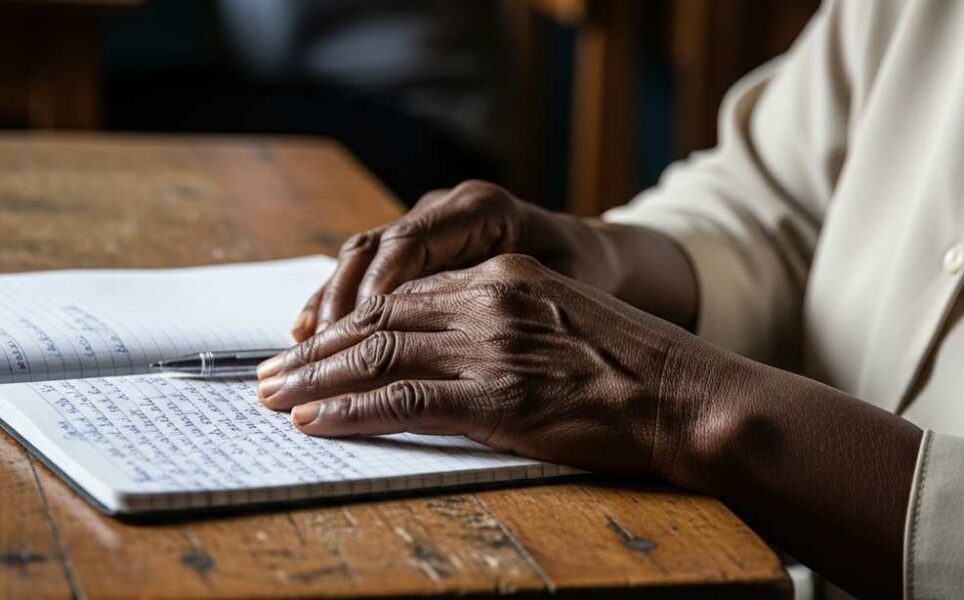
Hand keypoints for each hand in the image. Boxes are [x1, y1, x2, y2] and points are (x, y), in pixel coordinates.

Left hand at [258, 254, 719, 477]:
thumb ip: (500, 321)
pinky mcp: (496, 399)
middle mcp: (489, 301)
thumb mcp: (561, 319)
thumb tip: (439, 350)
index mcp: (504, 276)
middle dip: (316, 350)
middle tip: (268, 370)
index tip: (312, 342)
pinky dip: (351, 412)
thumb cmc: (629, 366)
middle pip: (379, 322)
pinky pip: (405, 403)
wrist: (683, 394)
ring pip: (379, 358)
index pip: (405, 297)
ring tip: (273, 396)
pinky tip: (315, 421)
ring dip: (317, 379)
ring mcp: (491, 349)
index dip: (349, 321)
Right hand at [292, 181, 565, 340]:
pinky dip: (342, 303)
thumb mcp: (558, 286)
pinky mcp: (419, 251)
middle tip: (311, 352)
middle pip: (375, 248)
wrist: (593, 257)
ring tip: (303, 347)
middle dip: (339, 301)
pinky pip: (370, 272)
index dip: (375, 287)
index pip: (411, 242)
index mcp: (482, 208)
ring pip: (363, 258)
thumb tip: (441, 333)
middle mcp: (446, 209)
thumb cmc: (583, 275)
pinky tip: (313, 333)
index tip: (352, 334)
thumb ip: (501, 298)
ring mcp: (428, 226)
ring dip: (331, 303)